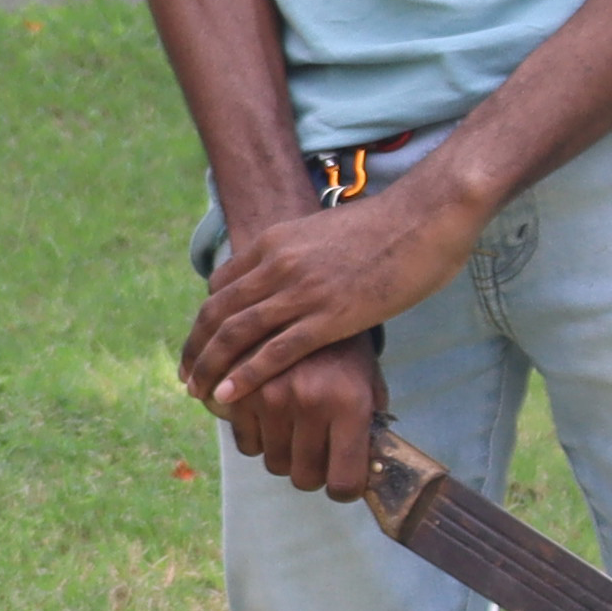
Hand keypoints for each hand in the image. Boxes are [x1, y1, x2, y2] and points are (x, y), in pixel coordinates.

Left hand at [183, 174, 483, 417]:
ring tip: (196, 392)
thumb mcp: (325, 234)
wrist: (426, 215)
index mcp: (274, 242)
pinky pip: (274, 352)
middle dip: (196, 347)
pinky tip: (227, 395)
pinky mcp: (329, 315)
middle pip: (217, 312)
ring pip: (236, 333)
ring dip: (209, 366)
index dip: (204, 320)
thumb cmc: (387, 227)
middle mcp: (277, 264)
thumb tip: (292, 277)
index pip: (220, 286)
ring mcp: (301, 290)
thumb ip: (300, 256)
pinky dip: (245, 376)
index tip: (199, 344)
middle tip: (185, 376)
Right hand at [211, 332, 392, 500]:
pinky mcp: (241, 392)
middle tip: (318, 457)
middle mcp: (311, 401)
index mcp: (350, 403)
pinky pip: (247, 445)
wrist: (305, 302)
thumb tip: (365, 475)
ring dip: (285, 456)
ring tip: (296, 434)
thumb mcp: (369, 386)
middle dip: (313, 473)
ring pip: (274, 463)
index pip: (345, 480)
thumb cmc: (345, 354)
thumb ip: (368, 429)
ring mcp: (272, 397)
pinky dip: (258, 440)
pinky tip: (271, 420)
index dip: (344, 489)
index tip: (341, 483)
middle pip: (305, 478)